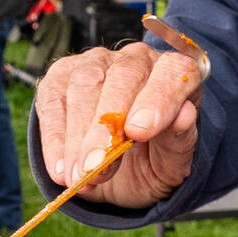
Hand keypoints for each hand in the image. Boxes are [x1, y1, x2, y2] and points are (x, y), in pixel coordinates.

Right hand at [35, 43, 200, 208]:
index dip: (157, 98)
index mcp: (175, 74)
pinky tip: (60, 169)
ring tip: (78, 176)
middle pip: (122, 77)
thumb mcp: (172, 161)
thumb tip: (184, 116)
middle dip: (105, 126)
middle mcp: (136, 60)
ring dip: (77, 137)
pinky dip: (55, 139)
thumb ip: (180, 140)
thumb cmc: (152, 158)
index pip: (174, 72)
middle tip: (95, 166)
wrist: (119, 169)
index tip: (139, 132)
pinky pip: (53, 101)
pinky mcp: (60, 77)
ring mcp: (95, 64)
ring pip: (84, 86)